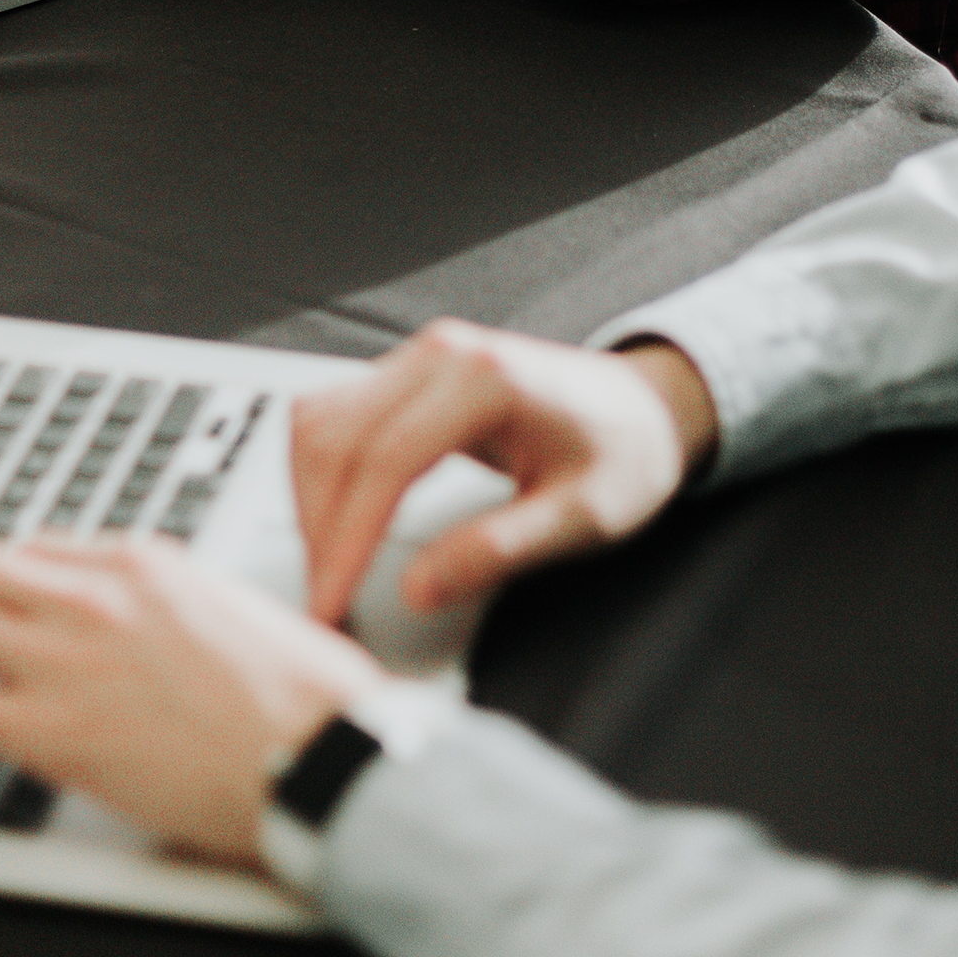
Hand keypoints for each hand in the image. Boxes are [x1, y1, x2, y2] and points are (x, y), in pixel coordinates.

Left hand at [0, 536, 387, 860]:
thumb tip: (155, 616)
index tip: (11, 612)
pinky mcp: (52, 733)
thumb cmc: (304, 694)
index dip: (12, 585)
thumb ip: (177, 598)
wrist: (318, 754)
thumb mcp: (237, 605)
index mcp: (141, 563)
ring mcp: (65, 661)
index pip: (34, 547)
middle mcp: (91, 599)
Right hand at [293, 322, 719, 628]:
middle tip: (323, 602)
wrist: (647, 407)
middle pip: (336, 436)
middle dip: (319, 527)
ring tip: (326, 570)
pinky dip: (324, 473)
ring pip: (321, 421)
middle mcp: (441, 354)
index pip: (386, 460)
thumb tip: (416, 589)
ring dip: (310, 498)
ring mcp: (420, 357)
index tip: (332, 600)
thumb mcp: (580, 517)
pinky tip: (335, 523)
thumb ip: (497, 550)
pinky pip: (338, 415)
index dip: (348, 538)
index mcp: (486, 380)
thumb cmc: (625, 454)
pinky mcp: (410, 373)